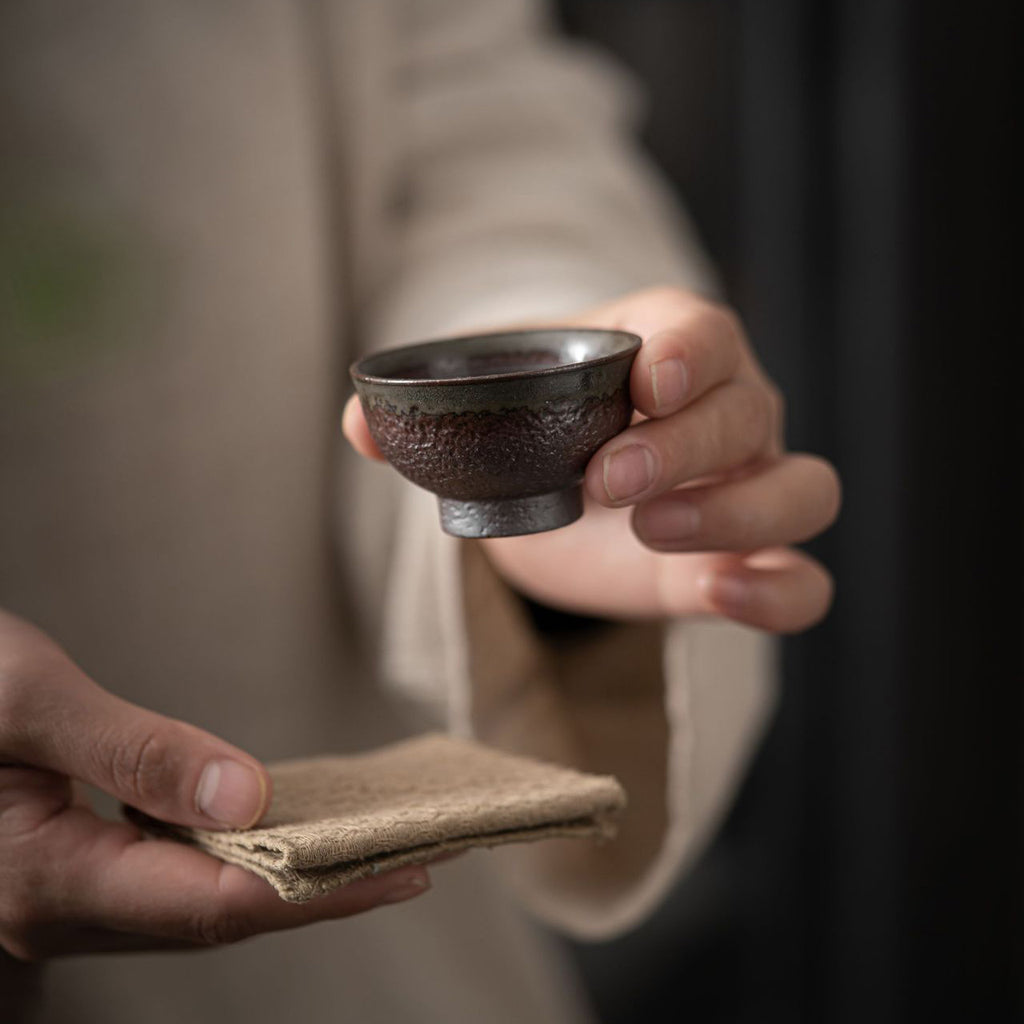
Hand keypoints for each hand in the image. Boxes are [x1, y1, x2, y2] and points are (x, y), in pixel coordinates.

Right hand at [0, 612, 429, 959]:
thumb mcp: (26, 700)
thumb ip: (135, 753)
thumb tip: (249, 800)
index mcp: (48, 877)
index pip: (217, 903)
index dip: (321, 892)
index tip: (407, 868)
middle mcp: (62, 904)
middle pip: (221, 913)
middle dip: (325, 890)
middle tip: (419, 854)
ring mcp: (65, 894)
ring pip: (198, 898)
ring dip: (288, 874)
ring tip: (371, 840)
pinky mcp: (71, 867)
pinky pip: (172, 873)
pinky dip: (239, 852)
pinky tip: (278, 823)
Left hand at [344, 286, 839, 632]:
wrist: (566, 490)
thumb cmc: (541, 428)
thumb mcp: (491, 409)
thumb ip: (429, 417)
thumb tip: (359, 425)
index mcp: (668, 347)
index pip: (703, 332)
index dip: (687, 352)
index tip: (646, 380)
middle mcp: (729, 411)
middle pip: (747, 414)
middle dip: (680, 448)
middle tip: (603, 481)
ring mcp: (749, 486)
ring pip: (802, 491)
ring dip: (737, 512)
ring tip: (651, 535)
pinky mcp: (744, 562)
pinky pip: (804, 580)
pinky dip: (780, 591)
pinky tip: (724, 595)